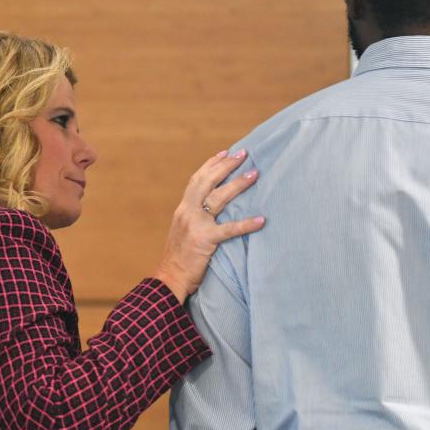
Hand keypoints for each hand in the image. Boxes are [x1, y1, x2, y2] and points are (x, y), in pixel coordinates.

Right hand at [153, 149, 264, 303]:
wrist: (169, 278)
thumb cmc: (179, 259)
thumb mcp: (182, 231)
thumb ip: (194, 218)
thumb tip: (210, 210)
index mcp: (182, 209)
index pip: (197, 179)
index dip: (211, 164)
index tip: (225, 152)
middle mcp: (187, 212)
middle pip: (208, 181)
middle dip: (226, 165)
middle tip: (244, 154)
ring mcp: (195, 225)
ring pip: (219, 198)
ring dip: (238, 184)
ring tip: (255, 174)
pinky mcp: (205, 240)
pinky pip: (229, 229)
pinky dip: (246, 224)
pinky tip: (261, 220)